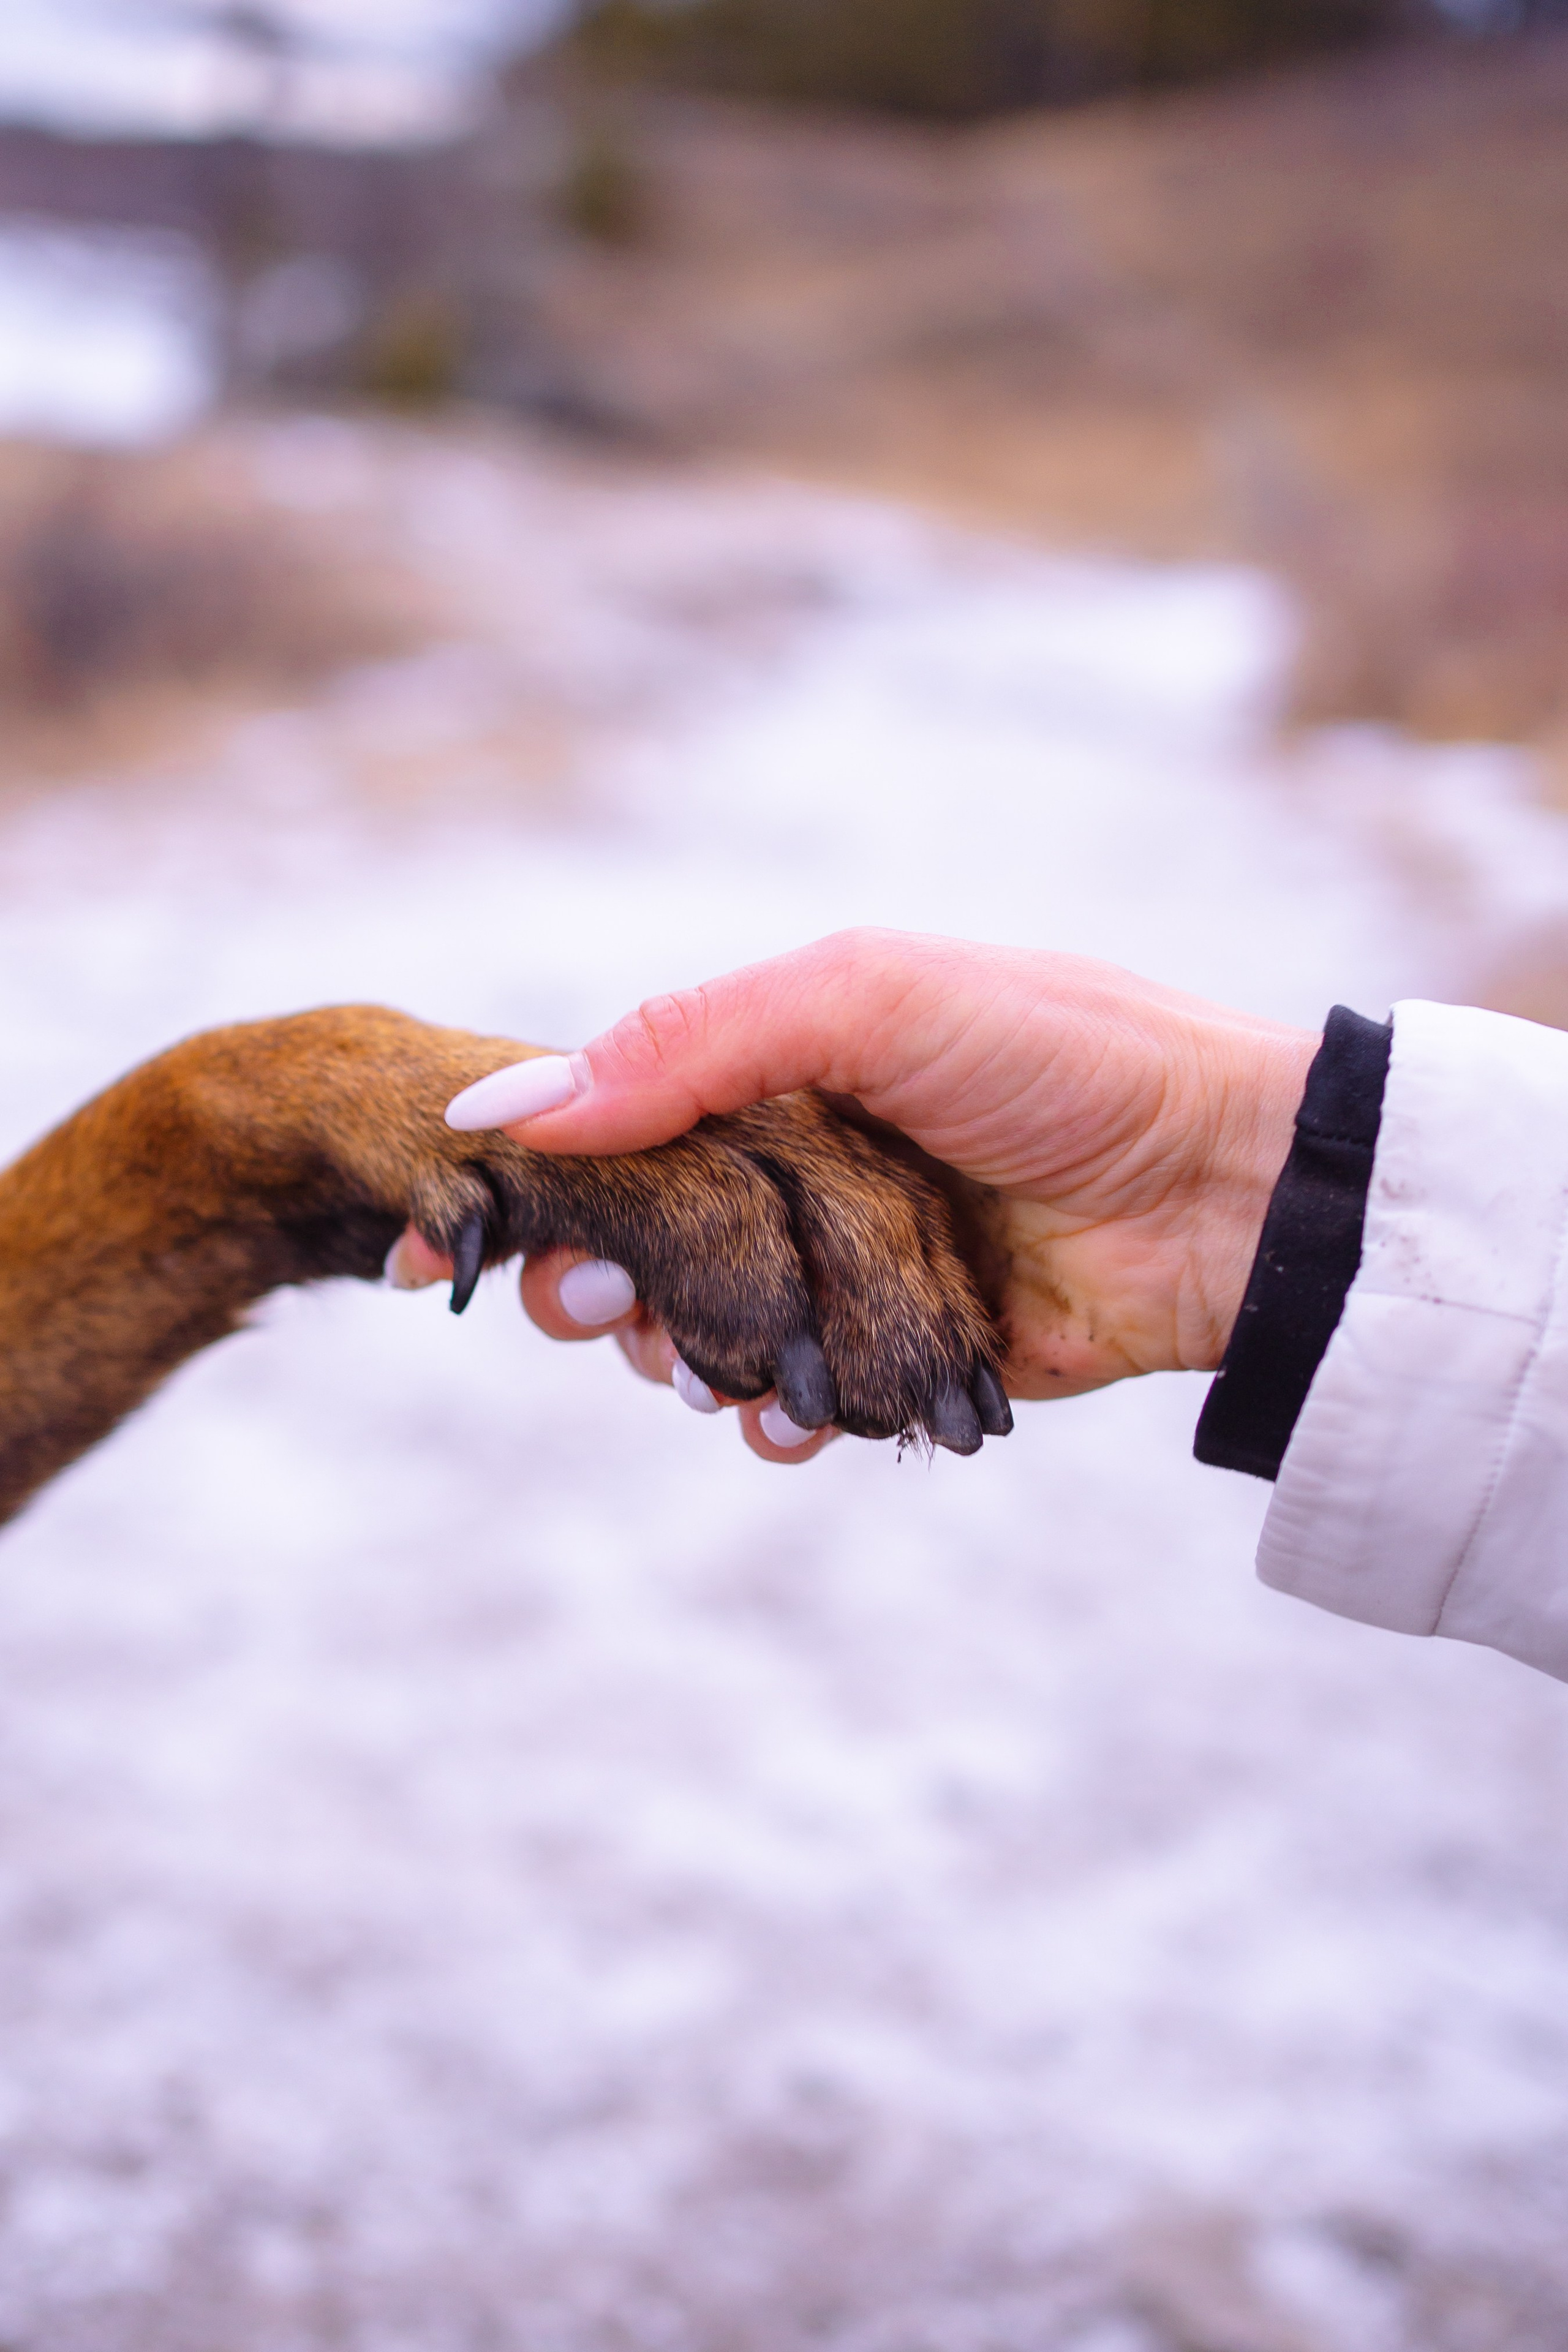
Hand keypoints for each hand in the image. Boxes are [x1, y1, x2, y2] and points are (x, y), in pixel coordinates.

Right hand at [397, 931, 1317, 1457]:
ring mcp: (846, 1273)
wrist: (1229, 1186)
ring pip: (699, 1341)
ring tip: (727, 1366)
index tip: (445, 1245)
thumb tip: (507, 1104)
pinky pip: (795, 1411)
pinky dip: (777, 1426)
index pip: (610, 1128)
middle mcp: (797, 1173)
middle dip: (594, 1290)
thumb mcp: (868, 999)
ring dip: (685, 1364)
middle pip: (632, 1248)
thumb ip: (689, 1041)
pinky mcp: (901, 1362)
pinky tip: (803, 1420)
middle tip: (606, 1306)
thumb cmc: (1064, 1059)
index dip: (524, 1183)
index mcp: (777, 1073)